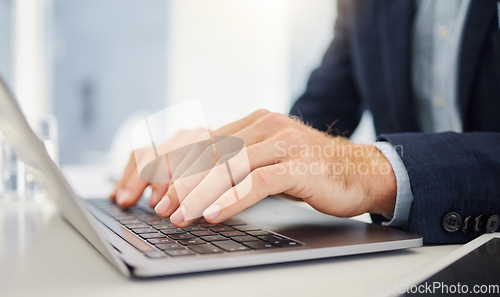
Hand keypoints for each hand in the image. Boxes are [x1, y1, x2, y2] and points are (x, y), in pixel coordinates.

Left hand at [110, 109, 396, 226]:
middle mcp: (265, 126)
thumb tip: (200, 181)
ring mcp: (283, 142)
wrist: (361, 171)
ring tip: (180, 215)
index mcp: (253, 122)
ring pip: (230, 166)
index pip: (205, 143)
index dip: (178, 167)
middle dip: (182, 182)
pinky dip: (233, 198)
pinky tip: (215, 214)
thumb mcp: (269, 159)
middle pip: (212, 153)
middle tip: (161, 206)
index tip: (158, 191)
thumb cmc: (311, 169)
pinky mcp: (298, 164)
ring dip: (201, 193)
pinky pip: (258, 181)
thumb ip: (240, 161)